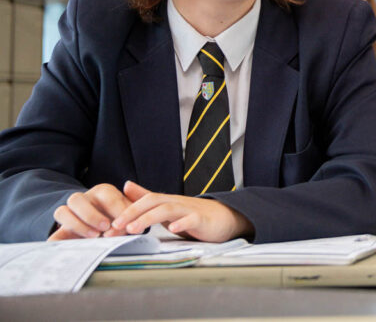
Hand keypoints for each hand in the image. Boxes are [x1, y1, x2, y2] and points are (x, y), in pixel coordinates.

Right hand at [49, 183, 132, 239]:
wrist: (108, 228)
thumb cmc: (123, 217)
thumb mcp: (132, 212)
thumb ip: (134, 215)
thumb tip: (134, 223)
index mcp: (102, 192)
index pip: (106, 194)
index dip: (115, 208)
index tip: (123, 223)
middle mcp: (83, 200)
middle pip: (75, 199)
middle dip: (91, 214)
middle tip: (105, 228)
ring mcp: (70, 215)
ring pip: (61, 212)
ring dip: (77, 225)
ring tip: (94, 236)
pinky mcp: (62, 232)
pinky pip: (53, 235)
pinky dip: (57, 242)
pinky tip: (70, 247)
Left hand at [110, 181, 253, 242]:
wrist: (226, 217)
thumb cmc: (195, 215)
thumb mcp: (168, 206)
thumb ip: (147, 197)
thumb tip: (126, 186)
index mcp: (167, 202)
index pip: (144, 201)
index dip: (126, 211)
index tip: (109, 226)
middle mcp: (177, 202)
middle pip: (152, 201)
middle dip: (131, 213)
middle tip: (115, 227)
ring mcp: (190, 210)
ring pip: (167, 209)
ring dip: (148, 218)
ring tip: (133, 229)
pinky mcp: (203, 219)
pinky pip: (192, 219)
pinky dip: (182, 223)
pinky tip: (172, 229)